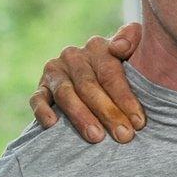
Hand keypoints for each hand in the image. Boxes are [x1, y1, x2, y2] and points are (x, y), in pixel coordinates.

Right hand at [30, 23, 145, 143]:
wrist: (94, 76)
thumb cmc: (123, 69)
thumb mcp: (133, 50)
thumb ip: (132, 39)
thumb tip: (119, 47)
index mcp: (97, 47)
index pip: (110, 73)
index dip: (125, 98)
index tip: (139, 122)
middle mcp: (74, 56)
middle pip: (89, 87)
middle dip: (108, 113)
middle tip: (123, 136)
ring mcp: (55, 71)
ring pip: (66, 95)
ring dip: (81, 117)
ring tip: (96, 137)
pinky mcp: (41, 87)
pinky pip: (38, 99)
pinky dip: (43, 111)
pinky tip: (52, 125)